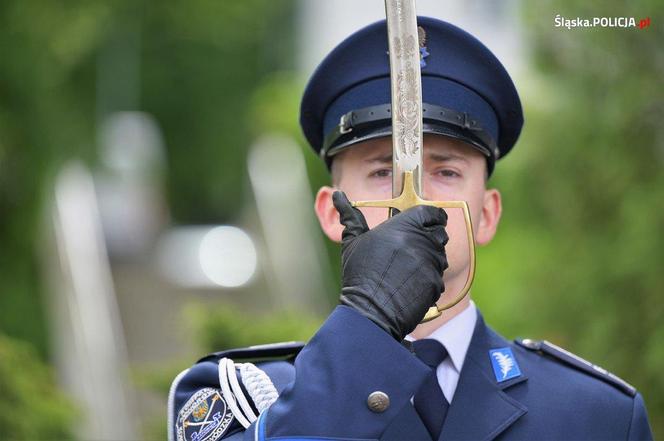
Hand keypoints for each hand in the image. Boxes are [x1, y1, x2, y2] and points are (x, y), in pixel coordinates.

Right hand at [333, 191, 448, 340]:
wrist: (370, 310)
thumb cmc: (360, 274)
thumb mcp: (353, 241)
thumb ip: (350, 216)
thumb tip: (338, 195)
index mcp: (405, 225)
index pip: (432, 212)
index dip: (430, 217)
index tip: (424, 224)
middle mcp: (422, 240)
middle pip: (439, 233)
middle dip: (430, 239)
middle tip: (413, 250)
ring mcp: (431, 262)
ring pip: (441, 255)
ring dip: (430, 260)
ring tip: (408, 271)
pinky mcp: (436, 282)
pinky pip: (439, 277)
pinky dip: (429, 281)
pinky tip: (410, 286)